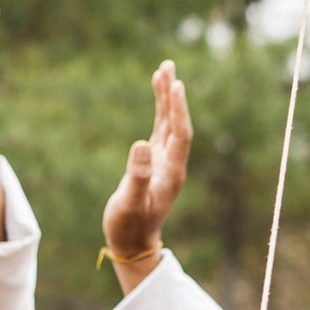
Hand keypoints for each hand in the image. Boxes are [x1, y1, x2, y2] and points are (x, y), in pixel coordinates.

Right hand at [102, 61, 192, 260]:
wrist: (133, 244)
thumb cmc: (129, 226)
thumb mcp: (129, 202)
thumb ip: (137, 174)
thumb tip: (141, 143)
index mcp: (171, 173)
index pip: (180, 134)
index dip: (178, 110)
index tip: (175, 84)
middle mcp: (172, 164)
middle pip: (177, 123)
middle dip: (173, 95)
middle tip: (168, 66)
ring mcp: (164, 162)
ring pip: (168, 123)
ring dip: (166, 98)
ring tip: (163, 70)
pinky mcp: (153, 162)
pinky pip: (159, 130)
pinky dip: (159, 111)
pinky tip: (157, 95)